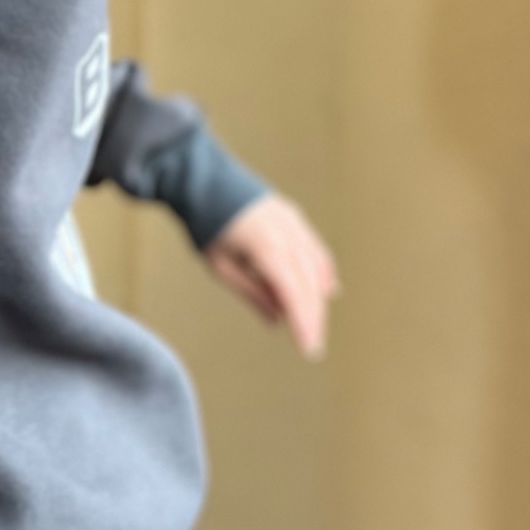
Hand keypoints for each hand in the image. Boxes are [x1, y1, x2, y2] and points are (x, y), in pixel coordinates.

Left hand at [204, 194, 339, 359]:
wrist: (203, 181)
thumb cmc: (207, 225)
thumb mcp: (222, 266)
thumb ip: (253, 293)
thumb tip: (278, 321)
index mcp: (267, 247)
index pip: (293, 292)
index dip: (303, 322)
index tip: (308, 349)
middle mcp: (287, 233)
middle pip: (309, 283)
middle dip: (313, 316)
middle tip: (312, 346)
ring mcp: (293, 223)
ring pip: (315, 266)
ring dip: (318, 298)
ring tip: (316, 326)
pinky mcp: (293, 217)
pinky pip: (314, 248)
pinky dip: (321, 271)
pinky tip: (326, 290)